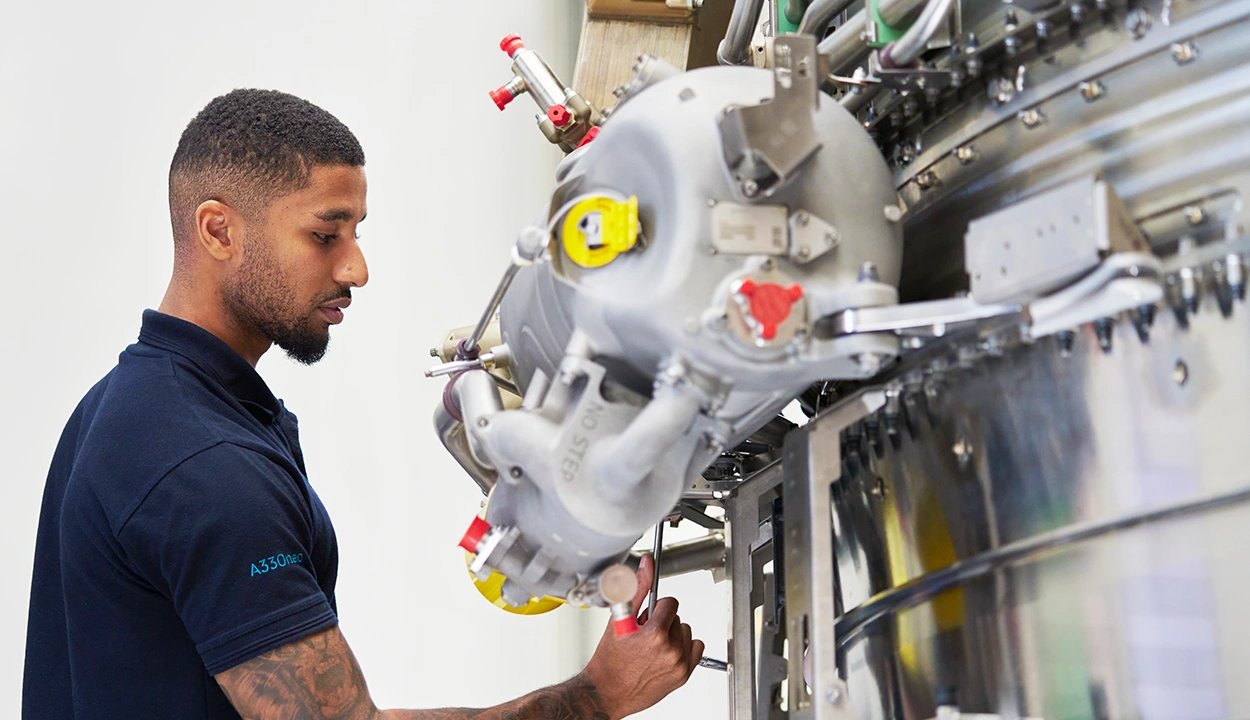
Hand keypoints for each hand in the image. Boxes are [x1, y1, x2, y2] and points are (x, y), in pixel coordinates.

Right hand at [580, 555, 704, 718]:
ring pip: (686, 632)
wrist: (607, 691)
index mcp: (655, 633)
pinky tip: (665, 653)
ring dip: (673, 636)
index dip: (656, 608)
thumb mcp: (619, 619)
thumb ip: (638, 588)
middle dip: (662, 622)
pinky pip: (696, 649)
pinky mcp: (683, 676)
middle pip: (678, 618)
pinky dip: (684, 648)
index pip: (670, 603)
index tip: (646, 617)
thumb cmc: (609, 658)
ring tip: (652, 646)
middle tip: (644, 635)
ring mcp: (679, 664)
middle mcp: (670, 650)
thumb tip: (648, 564)